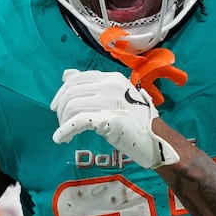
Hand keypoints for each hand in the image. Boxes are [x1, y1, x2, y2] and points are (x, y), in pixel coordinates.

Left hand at [51, 68, 178, 169]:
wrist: (159, 140)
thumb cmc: (137, 122)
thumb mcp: (115, 98)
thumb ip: (92, 87)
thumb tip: (66, 75)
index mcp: (112, 78)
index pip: (77, 79)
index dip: (61, 93)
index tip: (56, 108)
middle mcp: (111, 85)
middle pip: (71, 92)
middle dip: (61, 110)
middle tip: (61, 125)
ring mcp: (111, 101)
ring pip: (72, 106)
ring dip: (63, 122)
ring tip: (66, 135)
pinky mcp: (110, 119)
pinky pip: (79, 121)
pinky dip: (65, 130)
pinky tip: (61, 139)